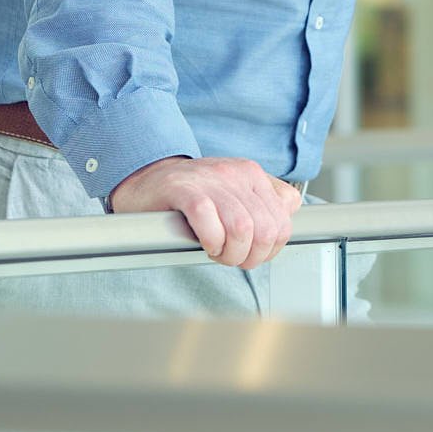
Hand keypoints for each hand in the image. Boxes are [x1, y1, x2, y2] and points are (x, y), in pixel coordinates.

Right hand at [108, 156, 302, 267]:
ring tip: (217, 252)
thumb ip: (265, 203)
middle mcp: (236, 174)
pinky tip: (204, 243)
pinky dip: (210, 242)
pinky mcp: (185, 189)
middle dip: (251, 256)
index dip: (270, 249)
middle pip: (265, 230)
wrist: (147, 178)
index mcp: (252, 175)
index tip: (251, 254)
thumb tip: (286, 222)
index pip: (283, 222)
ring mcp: (211, 180)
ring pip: (242, 229)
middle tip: (231, 257)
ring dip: (230, 253)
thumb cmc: (190, 193)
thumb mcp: (235, 192)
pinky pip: (210, 223)